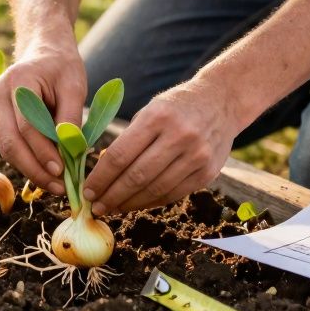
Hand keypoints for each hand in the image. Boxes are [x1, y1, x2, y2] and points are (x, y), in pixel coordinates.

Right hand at [0, 39, 86, 195]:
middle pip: (10, 143)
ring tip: (55, 186)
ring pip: (7, 149)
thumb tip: (70, 152)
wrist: (43, 51)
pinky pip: (9, 146)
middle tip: (58, 188)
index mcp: (16, 81)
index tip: (63, 171)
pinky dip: (27, 162)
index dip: (44, 152)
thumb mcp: (74, 85)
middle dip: (35, 169)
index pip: (27, 126)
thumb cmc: (61, 66)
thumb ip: (70, 117)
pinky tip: (46, 174)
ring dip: (30, 170)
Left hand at [85, 78, 235, 214]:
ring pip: (155, 190)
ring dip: (129, 204)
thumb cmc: (176, 106)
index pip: (121, 155)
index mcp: (157, 117)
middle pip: (137, 176)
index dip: (101, 178)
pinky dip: (151, 201)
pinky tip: (136, 204)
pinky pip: (173, 194)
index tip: (87, 191)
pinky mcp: (207, 172)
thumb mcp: (150, 110)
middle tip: (96, 207)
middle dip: (112, 196)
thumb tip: (102, 174)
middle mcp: (179, 136)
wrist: (222, 102)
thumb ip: (129, 140)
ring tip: (113, 208)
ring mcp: (196, 156)